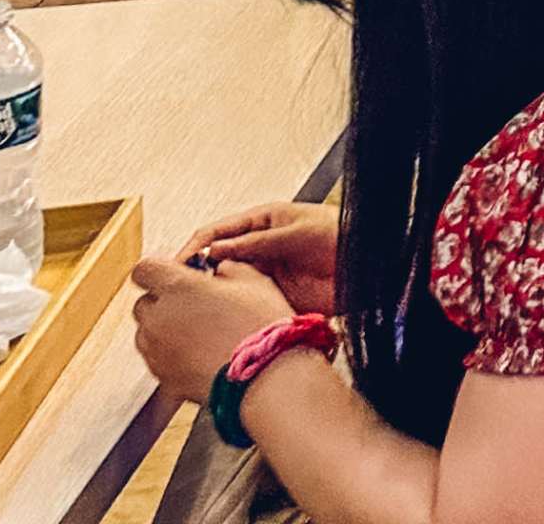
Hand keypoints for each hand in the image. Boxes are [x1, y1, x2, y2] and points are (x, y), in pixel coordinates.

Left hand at [130, 256, 295, 409]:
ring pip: (147, 333)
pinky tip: (201, 352)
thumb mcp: (253, 280)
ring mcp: (156, 350)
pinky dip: (172, 353)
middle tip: (195, 305)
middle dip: (164, 302)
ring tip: (200, 333)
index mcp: (177, 287)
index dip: (160, 270)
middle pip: (144, 303)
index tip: (177, 274)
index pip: (145, 269)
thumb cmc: (260, 325)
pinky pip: (157, 358)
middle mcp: (158, 317)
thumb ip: (227, 268)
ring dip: (166, 328)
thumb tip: (218, 269)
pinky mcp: (161, 376)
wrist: (263, 375)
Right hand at [175, 202, 339, 314]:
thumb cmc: (342, 234)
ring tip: (190, 308)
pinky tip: (216, 320)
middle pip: (212, 261)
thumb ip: (258, 241)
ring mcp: (261, 274)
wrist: (369, 265)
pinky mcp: (268, 297)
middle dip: (192, 275)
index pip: (215, 232)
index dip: (193, 248)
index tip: (176, 265)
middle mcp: (256, 249)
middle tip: (174, 291)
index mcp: (260, 224)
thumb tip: (215, 248)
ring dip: (207, 296)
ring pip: (222, 285)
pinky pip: (240, 304)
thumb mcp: (297, 232)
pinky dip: (226, 312)